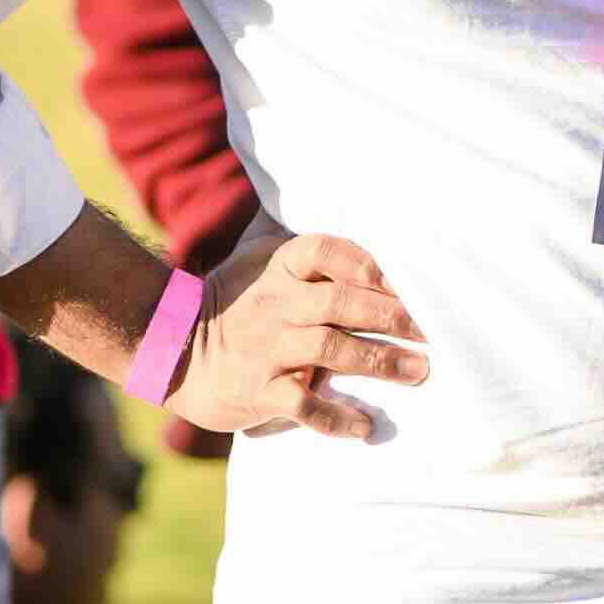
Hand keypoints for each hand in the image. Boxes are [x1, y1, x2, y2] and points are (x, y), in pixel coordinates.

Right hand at [177, 221, 427, 441]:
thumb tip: (314, 176)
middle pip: (341, 302)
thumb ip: (287, 222)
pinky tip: (365, 427)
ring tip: (419, 371)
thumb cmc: (232, 298)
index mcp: (278, 266)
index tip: (408, 279)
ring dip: (379, 362)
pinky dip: (334, 417)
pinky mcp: (256, 391)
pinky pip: (300, 403)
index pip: (327, 251)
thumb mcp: (254, 253)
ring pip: (329, 349)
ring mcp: (266, 348)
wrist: (170, 348)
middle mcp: (275, 303)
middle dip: (393, 316)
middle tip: (432, 331)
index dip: (367, 262)